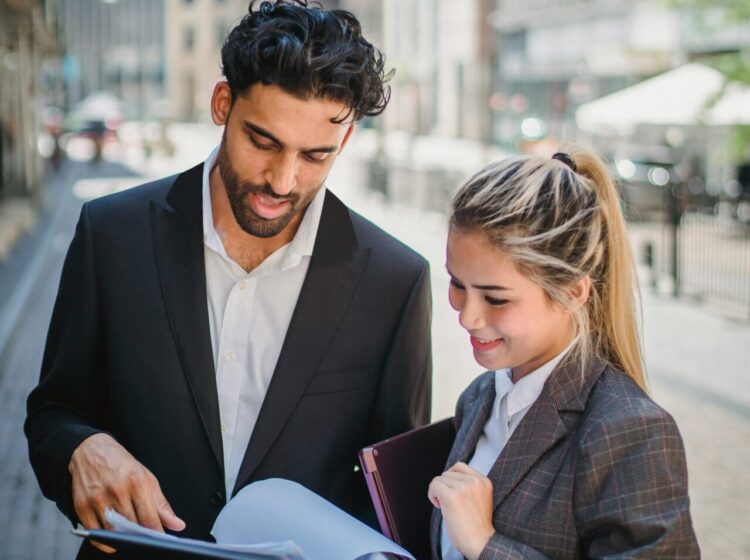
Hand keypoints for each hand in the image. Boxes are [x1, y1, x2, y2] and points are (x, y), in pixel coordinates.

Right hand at [69, 433, 184, 552]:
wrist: (92, 450)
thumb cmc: (122, 465)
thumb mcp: (147, 479)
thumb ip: (162, 505)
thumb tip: (177, 525)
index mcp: (137, 482)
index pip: (149, 517)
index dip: (156, 532)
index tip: (160, 540)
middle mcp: (117, 490)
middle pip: (131, 526)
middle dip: (140, 536)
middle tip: (145, 540)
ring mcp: (97, 499)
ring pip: (113, 531)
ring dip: (123, 539)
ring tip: (130, 538)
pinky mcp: (82, 506)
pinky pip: (94, 533)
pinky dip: (104, 541)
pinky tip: (113, 539)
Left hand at [428, 462, 494, 559]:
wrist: (480, 542)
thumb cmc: (477, 526)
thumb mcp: (479, 498)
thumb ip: (469, 486)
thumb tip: (447, 479)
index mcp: (484, 481)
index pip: (459, 467)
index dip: (451, 478)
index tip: (451, 491)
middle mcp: (475, 481)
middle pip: (447, 473)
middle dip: (444, 486)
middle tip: (448, 503)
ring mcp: (463, 487)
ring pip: (439, 479)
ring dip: (438, 492)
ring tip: (445, 506)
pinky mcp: (452, 496)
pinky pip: (434, 486)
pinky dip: (432, 495)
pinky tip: (439, 506)